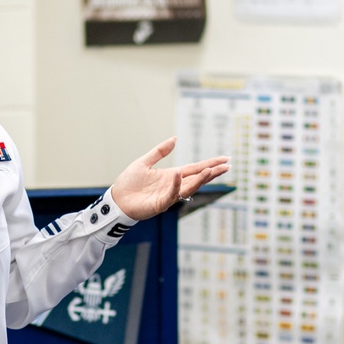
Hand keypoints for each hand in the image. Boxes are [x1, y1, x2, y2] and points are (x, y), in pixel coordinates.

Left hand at [111, 137, 229, 220]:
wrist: (116, 199)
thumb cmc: (129, 183)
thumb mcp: (145, 162)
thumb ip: (160, 151)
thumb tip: (175, 139)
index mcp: (172, 175)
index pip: (195, 168)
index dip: (210, 164)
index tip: (225, 159)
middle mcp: (173, 185)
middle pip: (197, 178)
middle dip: (212, 172)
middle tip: (228, 166)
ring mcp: (168, 195)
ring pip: (188, 187)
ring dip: (200, 179)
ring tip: (211, 169)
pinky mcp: (160, 204)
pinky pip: (171, 194)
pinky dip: (176, 185)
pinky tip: (179, 174)